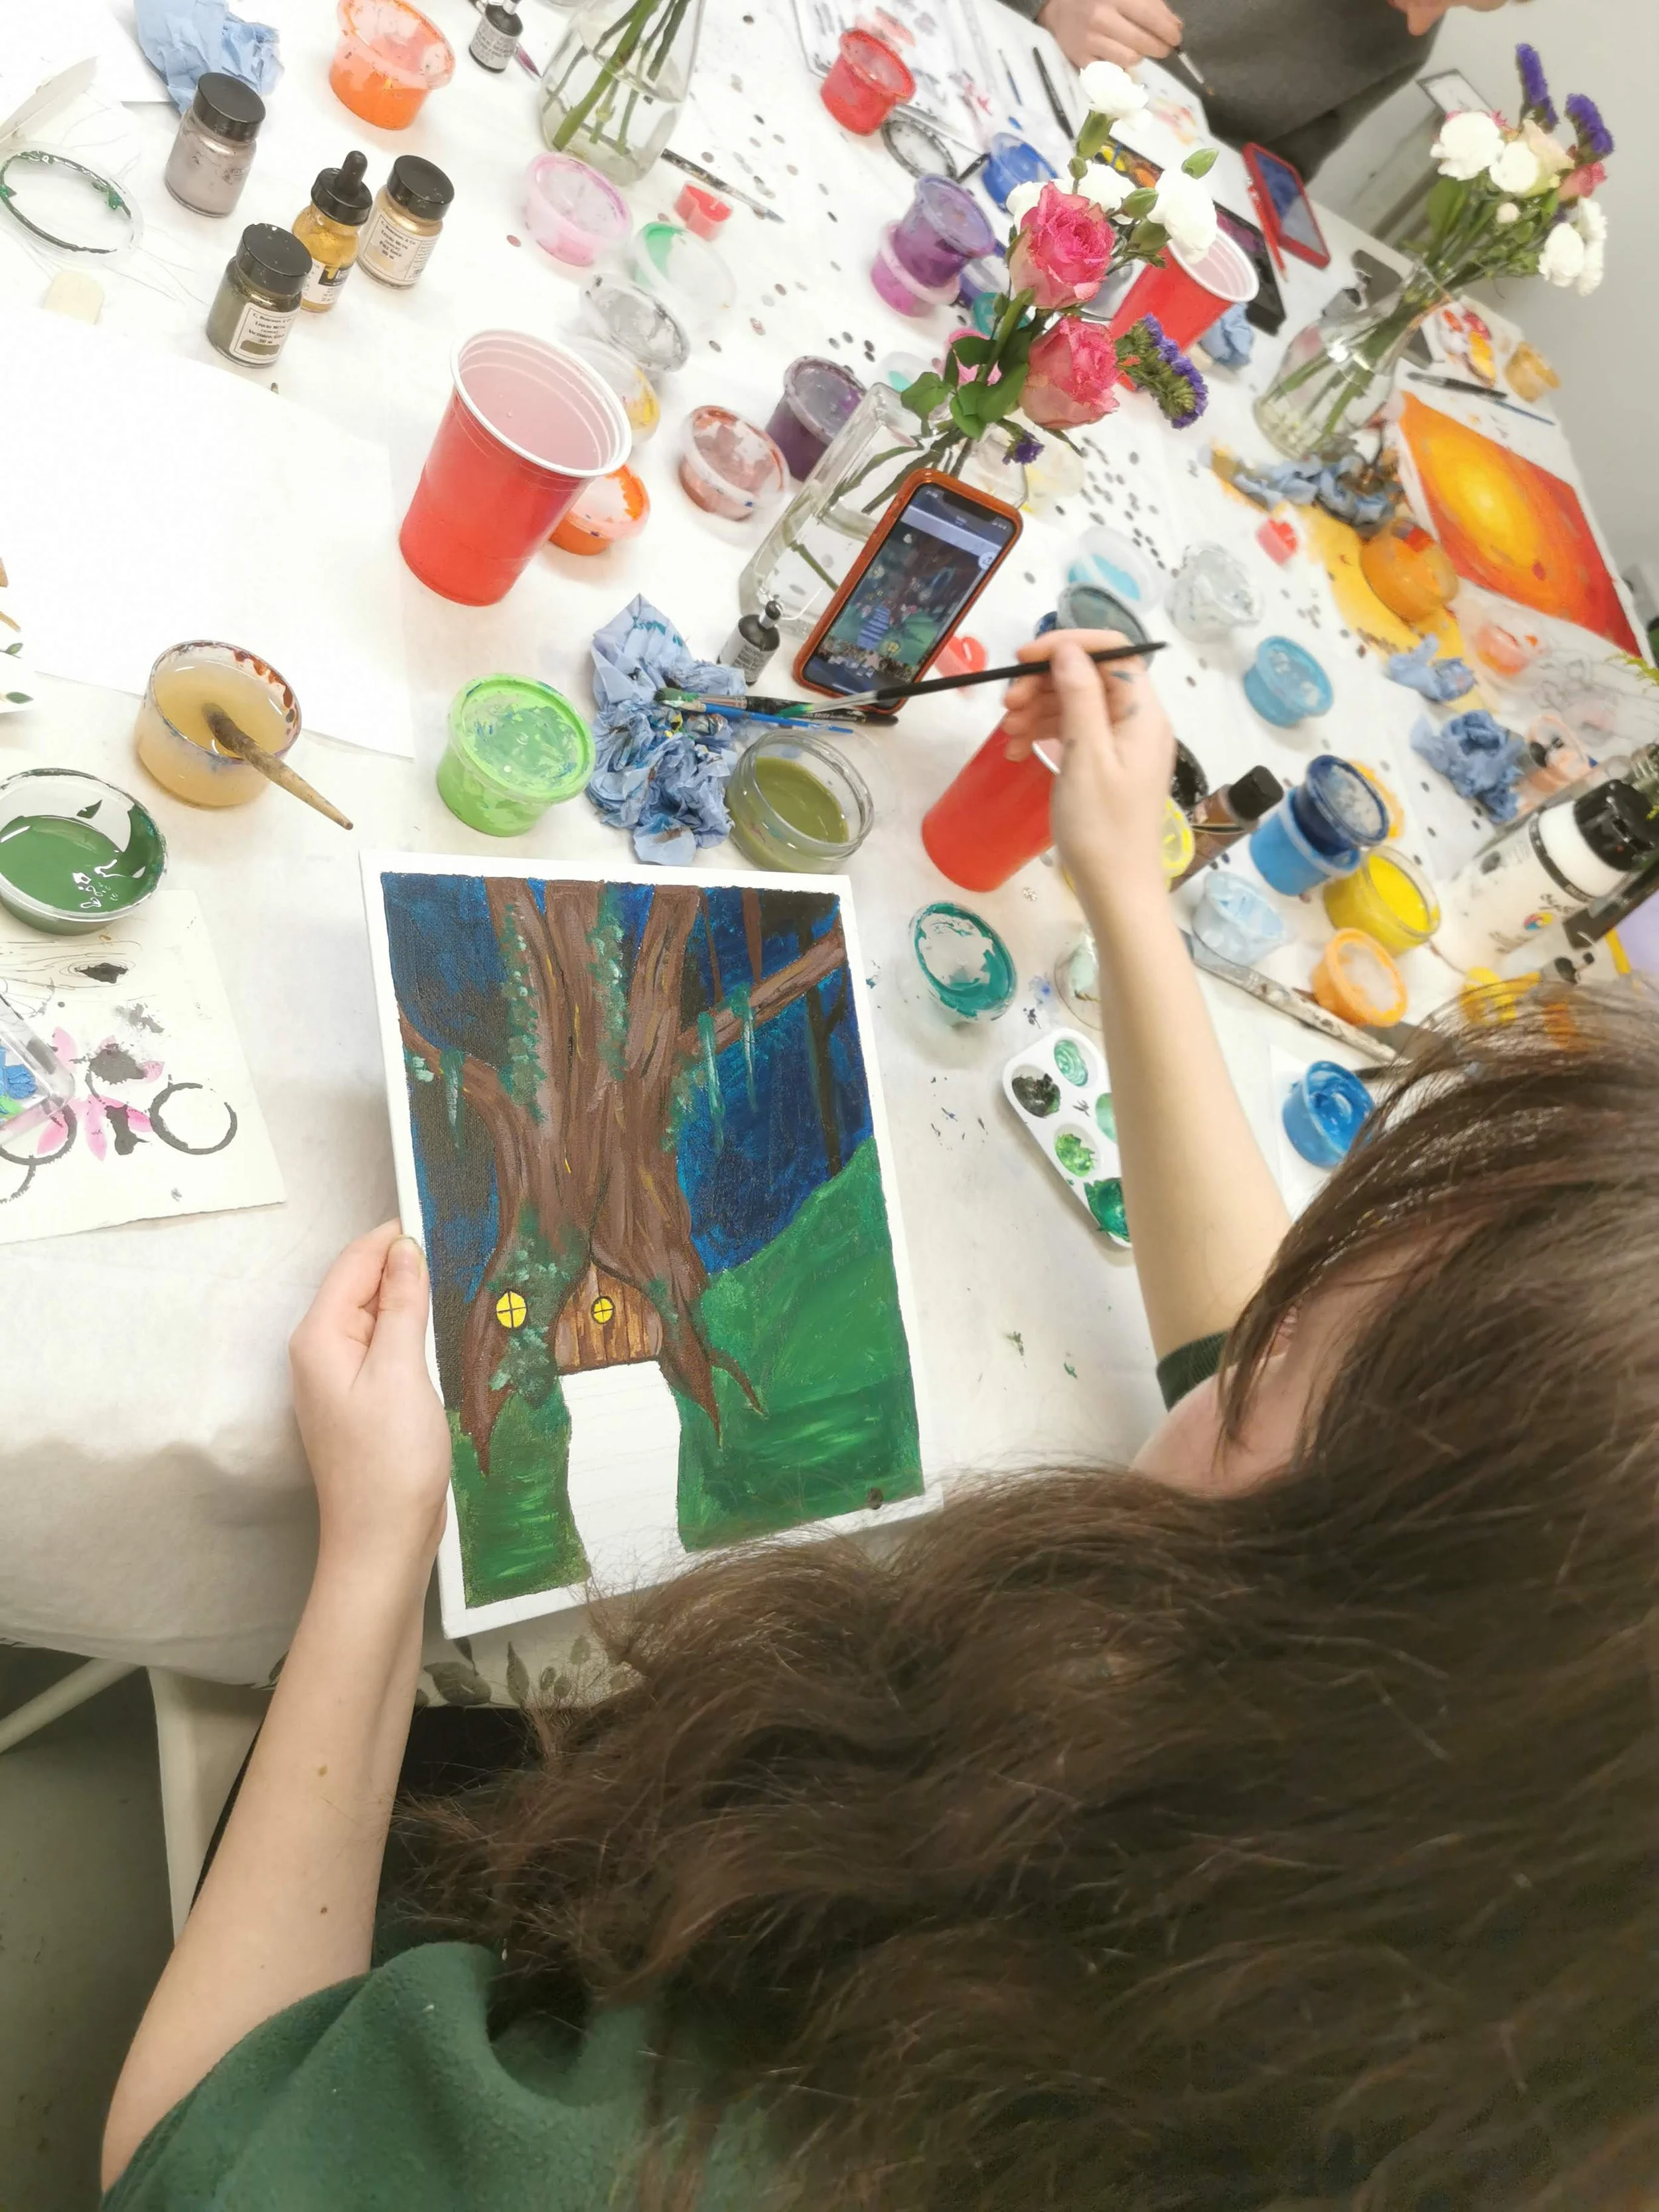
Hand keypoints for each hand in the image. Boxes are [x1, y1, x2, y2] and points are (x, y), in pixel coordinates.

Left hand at [289, 1223, 451, 1578]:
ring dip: (406, 1299)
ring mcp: (337, 1380)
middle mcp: (319, 1353)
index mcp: (320, 1338)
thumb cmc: (388, 1464)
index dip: (392, 1236)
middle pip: (360, 1287)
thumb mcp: (401, 1371)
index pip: (353, 1263)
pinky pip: (380, 1348)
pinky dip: (406, 1333)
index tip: (437, 1216)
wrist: (381, 1540)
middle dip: (401, 1265)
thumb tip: (404, 1251)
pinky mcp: (358, 1402)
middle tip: (455, 1244)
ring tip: (451, 1282)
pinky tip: (436, 1334)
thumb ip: (402, 1305)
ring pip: (373, 1317)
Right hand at [1002, 630, 1174, 911]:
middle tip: (1005, 705)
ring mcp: (1122, 745)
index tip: (1023, 659)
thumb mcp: (1086, 756)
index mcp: (1143, 713)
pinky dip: (1044, 734)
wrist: (1116, 890)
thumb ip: (1079, 696)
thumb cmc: (1102, 827)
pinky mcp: (1107, 766)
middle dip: (1044, 681)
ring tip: (1006, 733)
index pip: (1112, 650)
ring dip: (1038, 708)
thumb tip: (1069, 650)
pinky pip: (1074, 733)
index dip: (1067, 645)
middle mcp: (1138, 721)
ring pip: (1077, 704)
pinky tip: (1016, 751)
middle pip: (1089, 676)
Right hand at [1037, 0, 1179, 67]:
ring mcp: (1090, 41)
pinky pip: (1112, 70)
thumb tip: (1175, 24)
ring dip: (1141, 56)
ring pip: (1130, 58)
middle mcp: (1101, 18)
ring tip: (1142, 51)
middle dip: (1160, 47)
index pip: (1150, 15)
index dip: (1168, 29)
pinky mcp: (1081, 59)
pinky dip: (1122, 66)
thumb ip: (1149, 3)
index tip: (1177, 36)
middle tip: (1165, 48)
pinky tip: (1124, 58)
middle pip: (1142, 41)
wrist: (1059, 10)